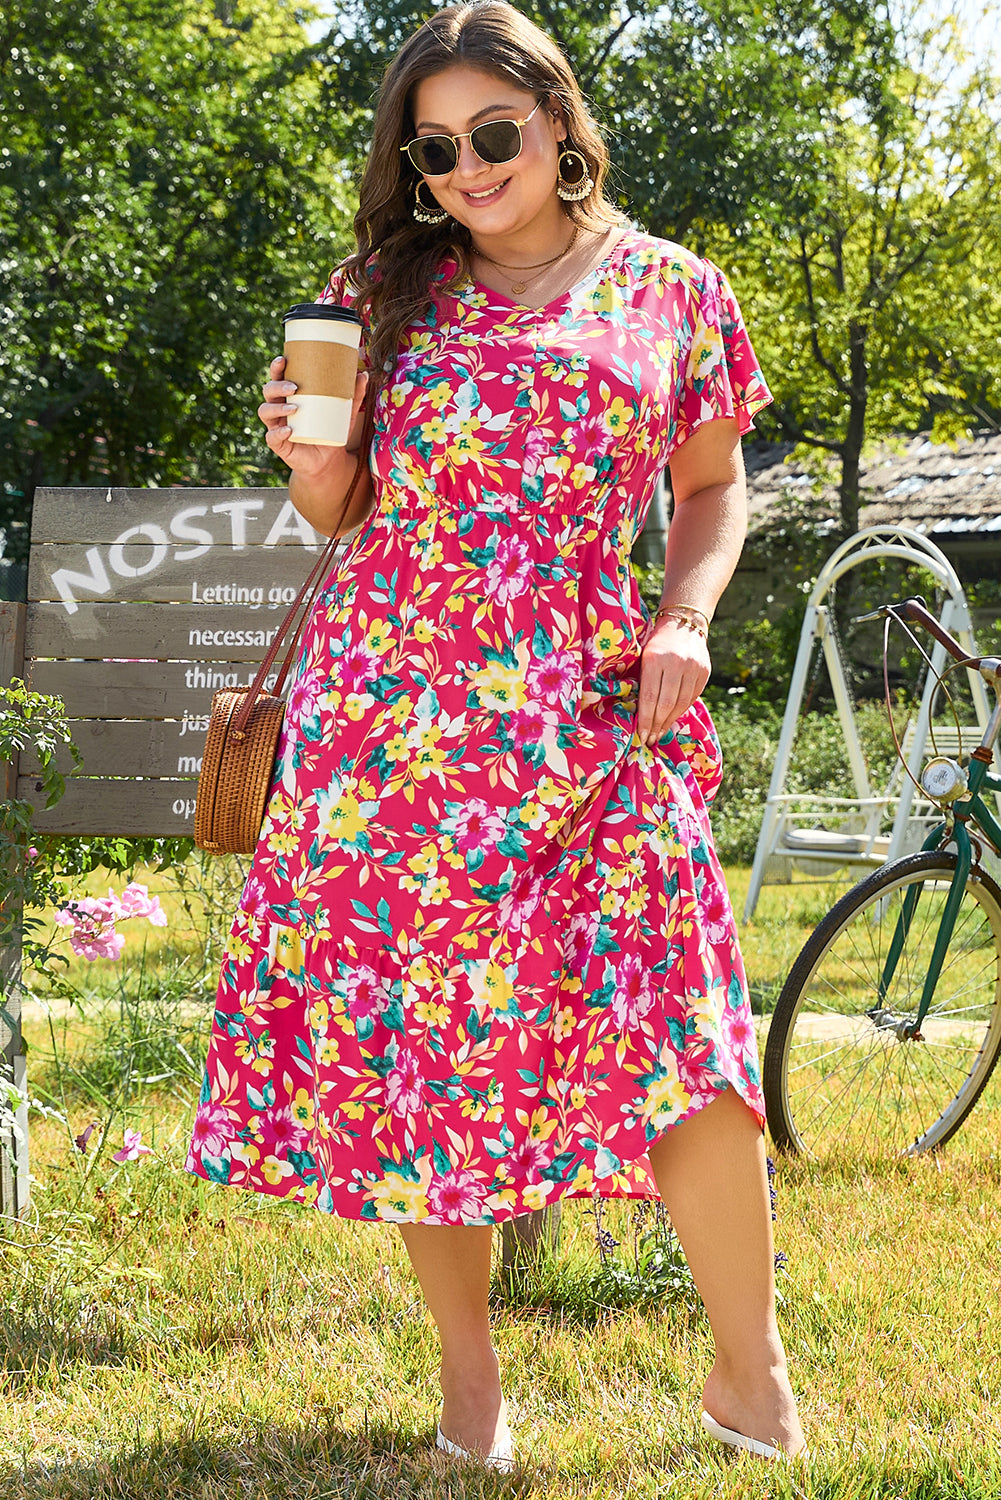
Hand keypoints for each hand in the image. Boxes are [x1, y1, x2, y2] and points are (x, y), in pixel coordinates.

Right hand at [258, 355, 368, 476]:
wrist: (329, 461)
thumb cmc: (332, 431)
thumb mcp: (345, 413)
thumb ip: (354, 395)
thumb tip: (363, 374)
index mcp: (290, 395)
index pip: (278, 377)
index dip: (276, 368)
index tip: (283, 360)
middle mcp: (279, 408)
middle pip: (268, 391)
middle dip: (277, 386)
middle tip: (294, 387)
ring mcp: (277, 426)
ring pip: (265, 412)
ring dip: (277, 408)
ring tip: (295, 408)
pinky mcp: (279, 444)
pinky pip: (271, 437)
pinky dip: (278, 433)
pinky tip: (288, 431)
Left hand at [636, 617, 710, 744]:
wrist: (683, 622)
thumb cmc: (654, 642)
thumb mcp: (643, 656)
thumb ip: (641, 680)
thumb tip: (637, 714)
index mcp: (654, 658)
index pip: (650, 697)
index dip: (646, 719)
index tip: (641, 735)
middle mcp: (676, 662)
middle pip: (666, 703)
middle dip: (657, 725)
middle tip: (650, 740)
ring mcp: (693, 667)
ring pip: (681, 703)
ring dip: (669, 722)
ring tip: (660, 733)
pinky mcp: (704, 671)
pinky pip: (692, 697)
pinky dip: (681, 710)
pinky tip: (672, 719)